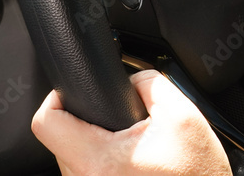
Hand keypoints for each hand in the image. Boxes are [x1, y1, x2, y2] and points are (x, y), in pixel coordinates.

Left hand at [32, 69, 231, 175]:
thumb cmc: (197, 175)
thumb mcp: (182, 115)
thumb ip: (149, 83)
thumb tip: (131, 77)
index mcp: (99, 161)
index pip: (47, 123)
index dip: (57, 98)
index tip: (72, 92)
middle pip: (58, 141)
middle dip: (84, 123)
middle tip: (116, 123)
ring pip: (71, 161)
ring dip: (92, 147)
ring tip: (126, 147)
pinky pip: (84, 175)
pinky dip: (100, 165)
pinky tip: (125, 163)